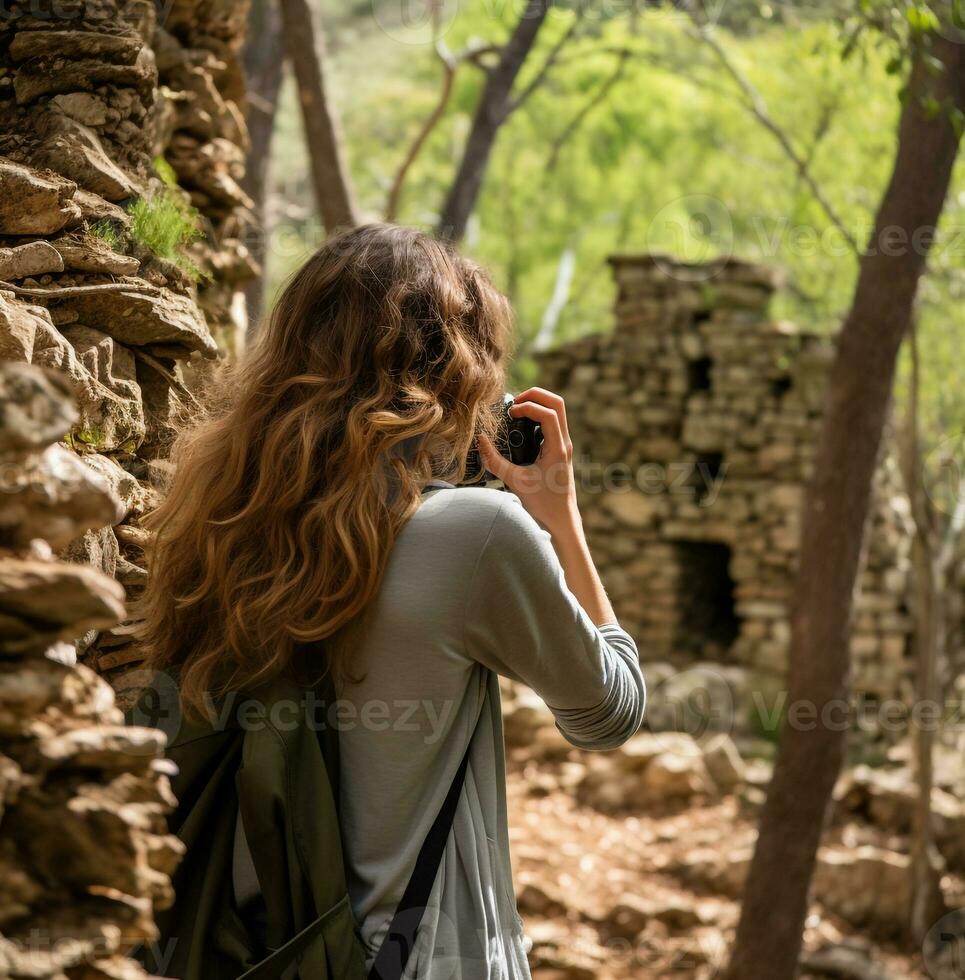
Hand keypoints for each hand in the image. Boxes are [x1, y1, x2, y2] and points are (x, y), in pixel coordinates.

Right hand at [478, 387, 580, 538]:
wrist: (561, 520)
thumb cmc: (542, 504)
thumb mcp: (515, 482)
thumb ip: (495, 461)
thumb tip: (481, 440)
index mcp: (558, 448)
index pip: (549, 413)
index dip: (528, 406)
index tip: (510, 414)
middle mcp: (564, 443)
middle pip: (557, 403)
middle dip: (535, 395)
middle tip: (514, 403)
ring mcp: (564, 445)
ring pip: (557, 410)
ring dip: (537, 404)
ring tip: (515, 412)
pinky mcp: (559, 449)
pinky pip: (552, 422)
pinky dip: (537, 416)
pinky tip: (520, 426)